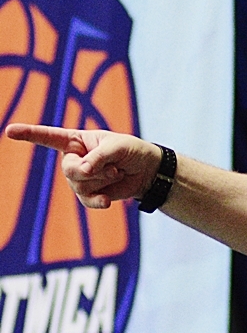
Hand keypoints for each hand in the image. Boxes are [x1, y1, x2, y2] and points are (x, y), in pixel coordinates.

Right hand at [4, 124, 161, 207]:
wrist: (146, 171)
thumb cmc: (131, 151)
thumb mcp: (118, 147)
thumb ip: (98, 156)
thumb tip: (82, 172)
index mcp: (75, 141)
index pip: (48, 137)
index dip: (29, 134)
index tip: (9, 131)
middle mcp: (72, 159)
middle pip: (69, 169)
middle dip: (93, 170)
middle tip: (113, 167)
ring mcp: (78, 178)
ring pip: (80, 185)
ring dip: (104, 180)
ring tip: (116, 173)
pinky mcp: (88, 194)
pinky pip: (86, 201)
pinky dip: (99, 201)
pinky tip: (108, 201)